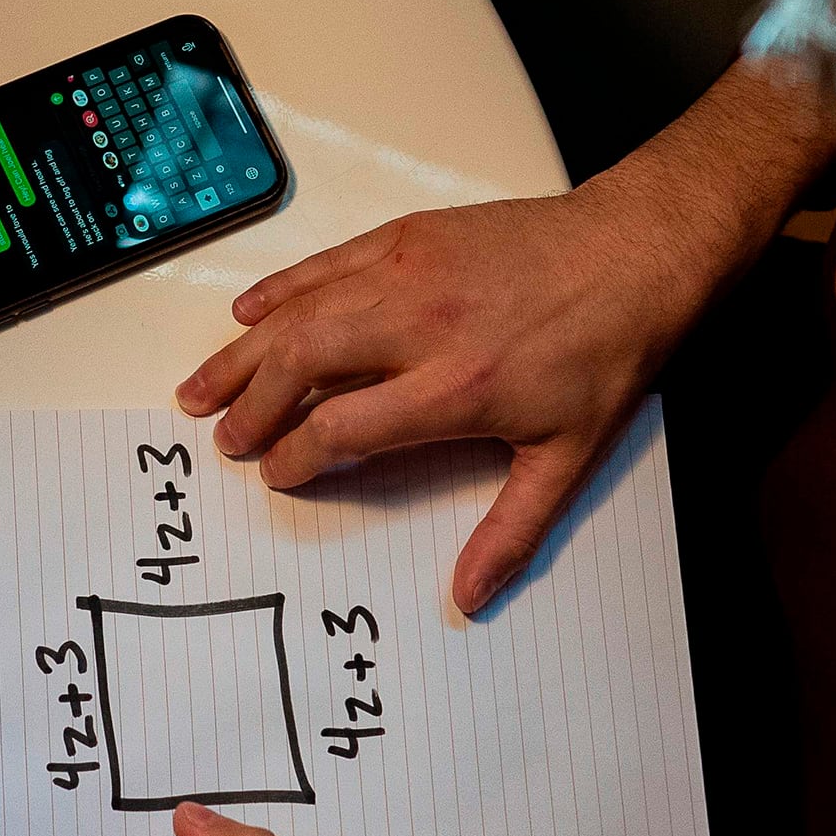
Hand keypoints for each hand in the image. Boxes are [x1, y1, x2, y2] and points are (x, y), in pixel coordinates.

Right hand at [178, 189, 711, 612]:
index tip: (277, 474)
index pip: (346, 429)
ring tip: (202, 388)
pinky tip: (248, 313)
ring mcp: (409, 272)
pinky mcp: (410, 237)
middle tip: (226, 440)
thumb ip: (512, 530)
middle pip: (304, 365)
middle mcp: (421, 325)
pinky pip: (326, 264)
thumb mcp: (570, 455)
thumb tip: (471, 598)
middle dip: (253, 407)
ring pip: (300, 313)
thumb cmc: (605, 352)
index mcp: (459, 387)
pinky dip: (279, 289)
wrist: (634, 252)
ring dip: (243, 353)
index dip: (298, 456)